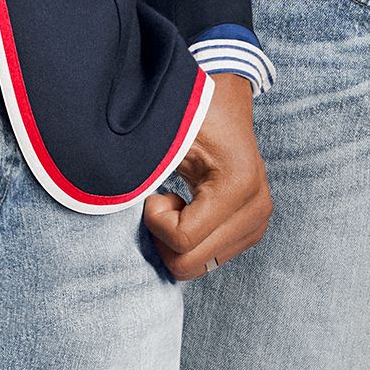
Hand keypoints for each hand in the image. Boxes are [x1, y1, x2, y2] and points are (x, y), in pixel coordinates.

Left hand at [144, 73, 270, 278]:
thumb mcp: (166, 134)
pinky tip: (189, 209)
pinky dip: (190, 241)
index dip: (155, 220)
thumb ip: (144, 166)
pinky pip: (210, 259)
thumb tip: (112, 196)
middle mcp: (255, 210)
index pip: (182, 238)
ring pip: (200, 266)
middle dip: (164, 236)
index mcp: (237, 185)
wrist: (223, 103)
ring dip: (178, 240)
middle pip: (191, 263)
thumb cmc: (191, 112)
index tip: (155, 191)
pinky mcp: (252, 231)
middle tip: (162, 199)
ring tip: (177, 202)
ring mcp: (257, 223)